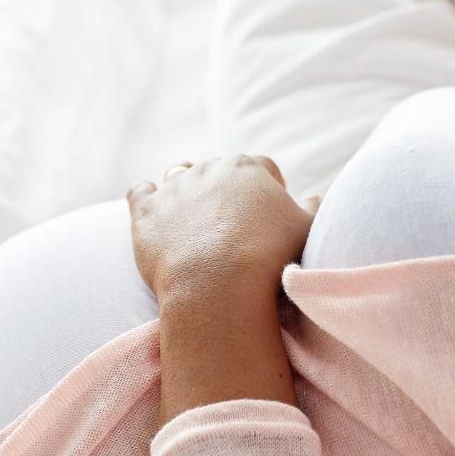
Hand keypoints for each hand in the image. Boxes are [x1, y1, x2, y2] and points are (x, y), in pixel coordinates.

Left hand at [126, 154, 318, 305]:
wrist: (219, 286)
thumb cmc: (271, 259)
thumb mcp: (307, 231)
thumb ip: (312, 209)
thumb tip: (314, 198)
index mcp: (250, 168)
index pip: (262, 168)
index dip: (268, 189)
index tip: (269, 213)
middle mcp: (210, 169)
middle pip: (219, 171)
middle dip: (226, 192)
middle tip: (233, 225)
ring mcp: (174, 187)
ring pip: (178, 175)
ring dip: (186, 189)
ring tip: (193, 215)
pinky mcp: (146, 211)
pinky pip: (140, 191)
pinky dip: (146, 197)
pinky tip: (154, 211)